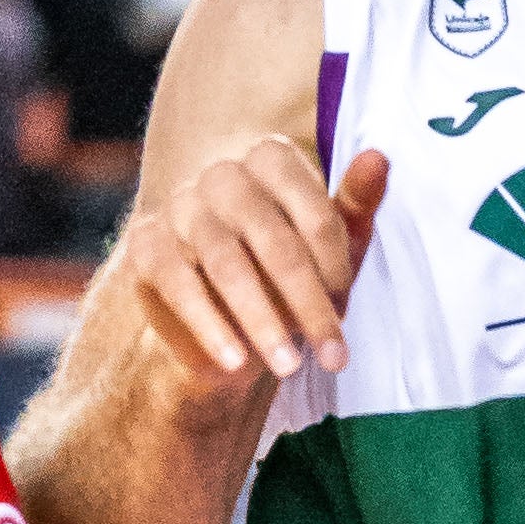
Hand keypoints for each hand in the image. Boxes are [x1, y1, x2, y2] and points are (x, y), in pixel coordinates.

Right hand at [117, 135, 388, 388]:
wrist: (224, 323)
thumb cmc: (288, 277)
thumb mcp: (332, 249)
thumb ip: (356, 203)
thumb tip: (379, 156)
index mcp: (272, 161)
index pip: (314, 211)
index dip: (334, 268)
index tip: (346, 313)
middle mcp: (224, 174)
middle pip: (273, 239)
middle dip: (307, 304)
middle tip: (333, 357)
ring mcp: (181, 207)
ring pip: (226, 262)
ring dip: (261, 321)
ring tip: (289, 367)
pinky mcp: (145, 244)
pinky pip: (177, 283)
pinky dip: (208, 325)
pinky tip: (235, 362)